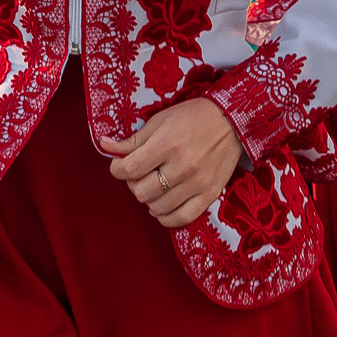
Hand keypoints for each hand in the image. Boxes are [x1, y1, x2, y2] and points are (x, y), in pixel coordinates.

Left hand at [100, 98, 242, 227]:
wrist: (232, 121)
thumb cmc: (192, 117)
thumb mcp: (160, 121)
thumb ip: (133, 140)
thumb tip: (104, 146)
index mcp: (168, 144)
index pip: (130, 169)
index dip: (117, 170)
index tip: (119, 166)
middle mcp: (183, 166)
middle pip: (142, 191)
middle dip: (133, 183)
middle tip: (139, 174)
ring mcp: (197, 183)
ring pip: (158, 207)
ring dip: (149, 199)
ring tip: (153, 186)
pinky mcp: (209, 195)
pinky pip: (182, 218)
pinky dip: (166, 217)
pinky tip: (162, 206)